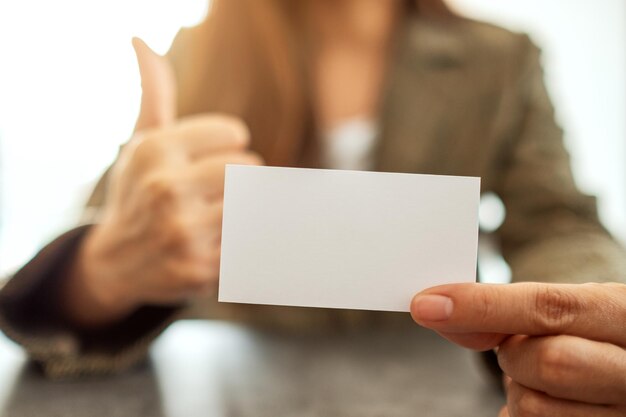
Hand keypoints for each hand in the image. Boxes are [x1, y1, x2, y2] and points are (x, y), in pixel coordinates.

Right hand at [63, 38, 261, 325]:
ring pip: (256, 205)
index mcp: (155, 150)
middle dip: (243, 177)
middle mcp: (166, 189)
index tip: (212, 159)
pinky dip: (246, 240)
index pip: (235, 134)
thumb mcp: (142, 142)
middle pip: (250, 168)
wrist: (115, 262)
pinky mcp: (200, 271)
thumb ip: (154, 93)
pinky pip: (252, 243)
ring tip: (224, 212)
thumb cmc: (139, 191)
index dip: (229, 146)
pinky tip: (222, 241)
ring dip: (248, 208)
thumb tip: (140, 40)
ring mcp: (183, 233)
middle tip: (222, 189)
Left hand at [410, 282, 625, 416]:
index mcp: (624, 315)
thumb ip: (509, 311)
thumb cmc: (595, 334)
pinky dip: (519, 415)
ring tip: (544, 380)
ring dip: (518, 390)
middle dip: (515, 355)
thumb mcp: (570, 310)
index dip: (481, 306)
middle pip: (547, 363)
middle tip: (518, 350)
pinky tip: (549, 403)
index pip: (548, 308)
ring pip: (534, 408)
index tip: (426, 305)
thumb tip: (437, 311)